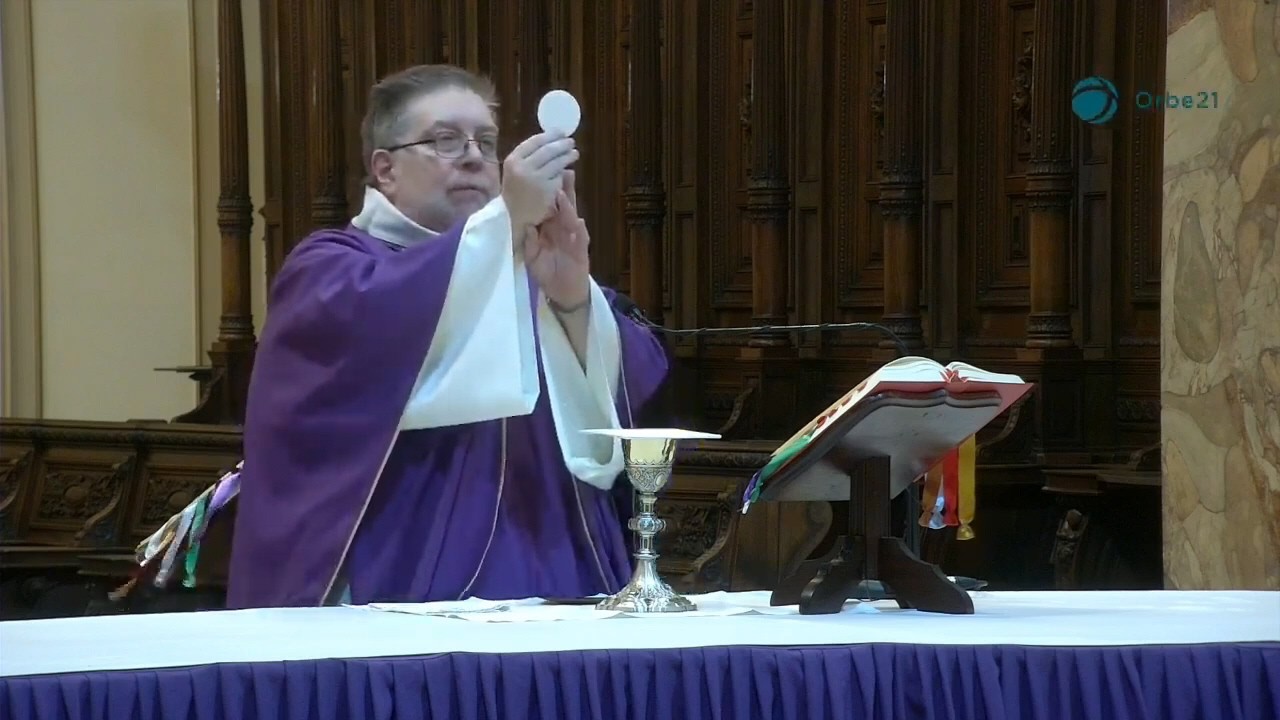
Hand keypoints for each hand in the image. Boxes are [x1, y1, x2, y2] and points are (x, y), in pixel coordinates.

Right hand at [501, 132, 577, 230]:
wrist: (512, 217)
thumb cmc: (515, 192)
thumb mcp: (515, 171)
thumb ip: (529, 157)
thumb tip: (552, 140)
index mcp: (513, 160)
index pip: (535, 141)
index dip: (550, 135)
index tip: (560, 132)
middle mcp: (523, 168)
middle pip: (548, 150)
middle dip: (562, 144)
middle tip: (570, 141)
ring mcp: (535, 179)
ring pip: (556, 162)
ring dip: (568, 156)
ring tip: (574, 153)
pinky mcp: (547, 190)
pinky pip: (558, 177)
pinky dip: (563, 174)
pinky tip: (567, 171)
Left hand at [526, 170, 589, 307]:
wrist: (562, 293)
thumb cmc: (547, 273)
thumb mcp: (533, 257)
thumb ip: (530, 243)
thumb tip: (527, 226)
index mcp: (551, 228)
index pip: (551, 206)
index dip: (549, 192)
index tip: (544, 176)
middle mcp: (564, 229)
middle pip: (565, 206)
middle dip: (564, 189)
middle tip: (562, 171)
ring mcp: (573, 239)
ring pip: (572, 219)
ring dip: (569, 206)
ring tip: (563, 192)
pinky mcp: (581, 251)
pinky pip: (580, 240)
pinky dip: (579, 231)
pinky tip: (578, 221)